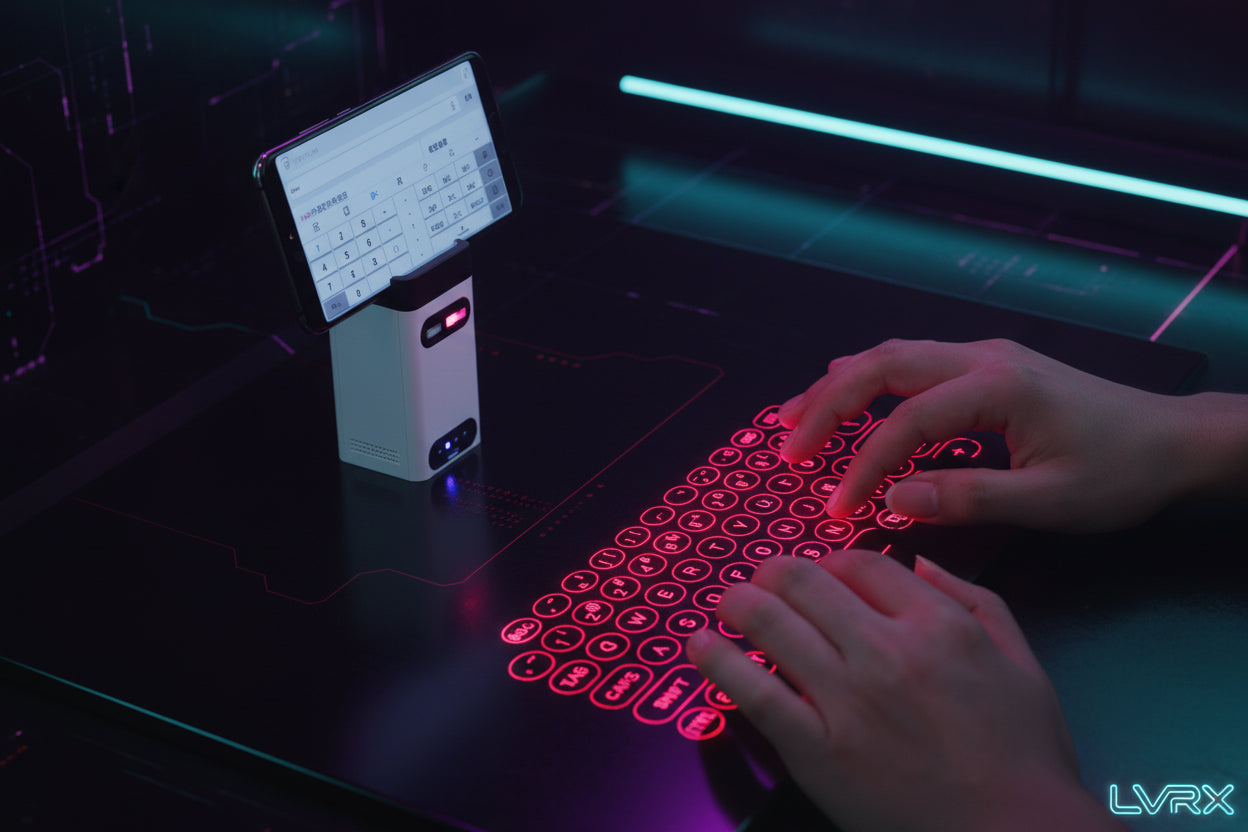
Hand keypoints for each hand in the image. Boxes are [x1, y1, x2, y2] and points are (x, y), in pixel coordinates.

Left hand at [686, 551, 1124, 831]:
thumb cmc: (1023, 755)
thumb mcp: (1022, 661)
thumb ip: (973, 599)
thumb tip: (918, 562)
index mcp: (937, 625)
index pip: (860, 564)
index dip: (830, 562)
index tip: (819, 574)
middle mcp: (885, 651)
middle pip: (805, 582)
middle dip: (773, 572)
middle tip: (760, 579)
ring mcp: (845, 700)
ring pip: (770, 624)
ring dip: (738, 603)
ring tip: (728, 603)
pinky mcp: (815, 748)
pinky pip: (753, 692)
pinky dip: (718, 661)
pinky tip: (701, 645)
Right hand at [777, 338, 1225, 532]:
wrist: (1171, 440)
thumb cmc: (1118, 472)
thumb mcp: (1048, 500)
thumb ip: (968, 498)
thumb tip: (895, 500)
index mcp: (996, 387)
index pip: (906, 422)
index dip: (863, 466)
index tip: (836, 509)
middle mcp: (981, 358)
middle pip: (881, 365)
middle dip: (825, 405)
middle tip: (786, 447)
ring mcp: (982, 356)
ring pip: (890, 355)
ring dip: (837, 386)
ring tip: (792, 419)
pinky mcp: (985, 366)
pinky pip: (909, 362)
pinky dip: (866, 381)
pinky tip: (842, 397)